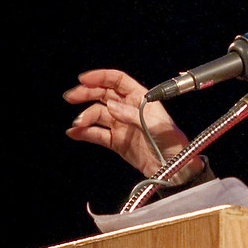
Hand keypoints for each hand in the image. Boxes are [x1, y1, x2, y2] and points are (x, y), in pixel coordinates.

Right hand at [63, 69, 202, 182]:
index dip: (101, 77)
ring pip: (98, 114)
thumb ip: (133, 115)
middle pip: (103, 95)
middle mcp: (129, 109)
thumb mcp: (157, 126)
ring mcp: (122, 125)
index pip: (118, 81)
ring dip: (85, 116)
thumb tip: (111, 106)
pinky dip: (84, 132)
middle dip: (86, 93)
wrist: (176, 170)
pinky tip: (74, 132)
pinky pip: (97, 134)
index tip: (84, 79)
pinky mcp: (117, 142)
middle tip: (71, 97)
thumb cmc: (174, 143)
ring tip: (78, 123)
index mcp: (141, 99)